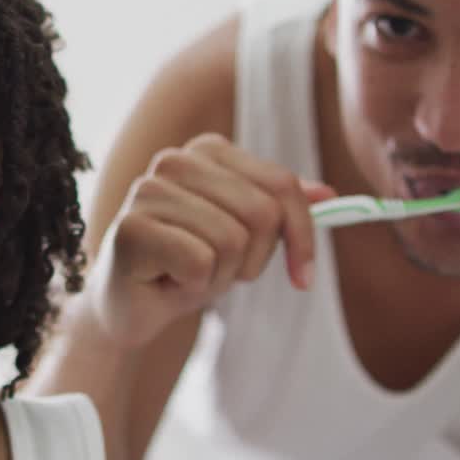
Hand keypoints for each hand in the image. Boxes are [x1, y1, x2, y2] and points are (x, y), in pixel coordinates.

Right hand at [86, 133, 333, 347]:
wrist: (131, 308)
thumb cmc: (187, 266)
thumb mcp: (245, 236)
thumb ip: (281, 209)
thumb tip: (329, 195)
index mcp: (207, 151)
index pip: (281, 185)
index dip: (302, 236)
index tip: (302, 276)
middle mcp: (174, 160)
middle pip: (262, 213)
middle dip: (254, 260)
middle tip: (220, 272)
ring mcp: (147, 191)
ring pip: (231, 241)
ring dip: (219, 276)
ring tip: (188, 276)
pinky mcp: (130, 228)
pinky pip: (199, 263)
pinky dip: (193, 287)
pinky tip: (167, 283)